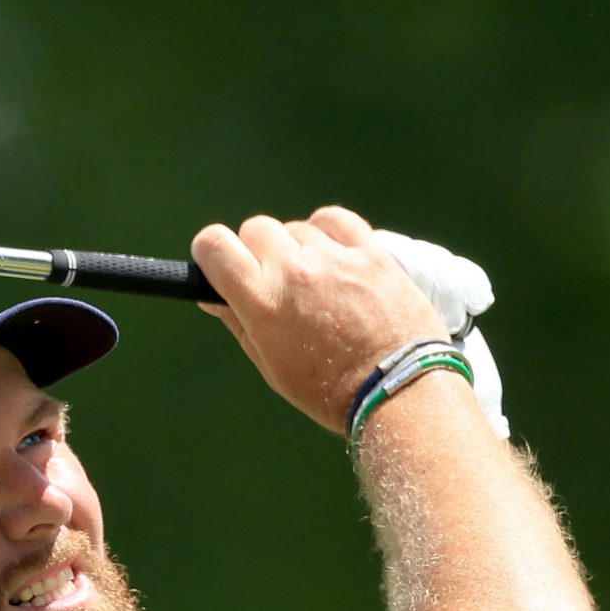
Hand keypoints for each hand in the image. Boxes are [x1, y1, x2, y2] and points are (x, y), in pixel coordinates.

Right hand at [191, 208, 447, 432]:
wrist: (397, 390)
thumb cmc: (329, 390)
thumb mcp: (272, 366)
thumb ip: (238, 323)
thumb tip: (212, 296)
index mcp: (262, 301)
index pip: (215, 245)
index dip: (211, 251)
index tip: (221, 264)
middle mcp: (294, 270)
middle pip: (256, 229)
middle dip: (257, 252)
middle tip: (275, 283)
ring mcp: (334, 257)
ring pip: (297, 228)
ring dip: (298, 248)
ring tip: (317, 283)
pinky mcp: (370, 251)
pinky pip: (335, 220)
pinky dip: (328, 232)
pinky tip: (333, 255)